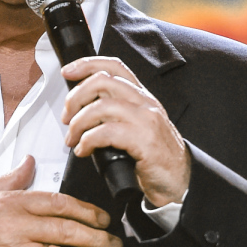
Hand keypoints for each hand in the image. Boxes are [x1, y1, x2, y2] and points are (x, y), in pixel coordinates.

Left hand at [60, 57, 190, 206]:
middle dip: (75, 97)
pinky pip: (106, 132)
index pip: (114, 66)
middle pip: (102, 82)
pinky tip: (84, 150)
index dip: (87, 65)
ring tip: (73, 139)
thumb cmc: (156, 157)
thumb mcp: (136, 126)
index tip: (68, 72)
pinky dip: (88, 141)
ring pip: (101, 106)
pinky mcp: (145, 141)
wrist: (179, 181)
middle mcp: (145, 103)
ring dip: (78, 123)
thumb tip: (80, 109)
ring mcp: (146, 120)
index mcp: (141, 97)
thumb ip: (115, 113)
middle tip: (67, 117)